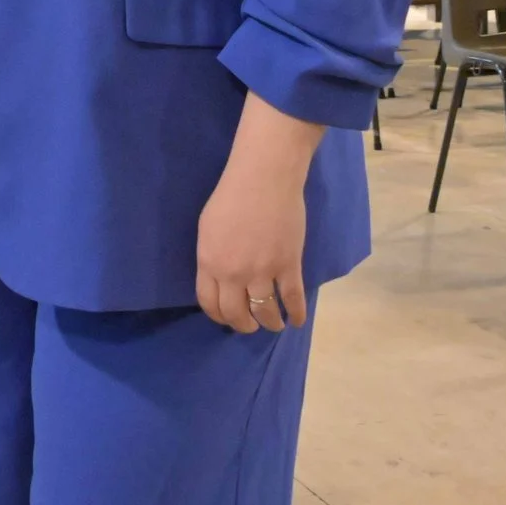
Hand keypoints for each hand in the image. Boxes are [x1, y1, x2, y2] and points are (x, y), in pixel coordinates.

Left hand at [195, 93, 322, 333]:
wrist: (264, 178)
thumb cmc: (232, 195)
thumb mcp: (208, 228)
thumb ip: (212, 256)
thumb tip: (220, 278)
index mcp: (209, 262)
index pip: (210, 303)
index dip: (219, 316)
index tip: (227, 318)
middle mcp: (233, 273)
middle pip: (236, 314)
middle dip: (243, 325)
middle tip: (250, 326)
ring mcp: (262, 271)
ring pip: (265, 312)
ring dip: (269, 323)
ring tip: (273, 324)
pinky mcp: (289, 265)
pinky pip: (293, 299)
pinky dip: (296, 314)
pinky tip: (297, 320)